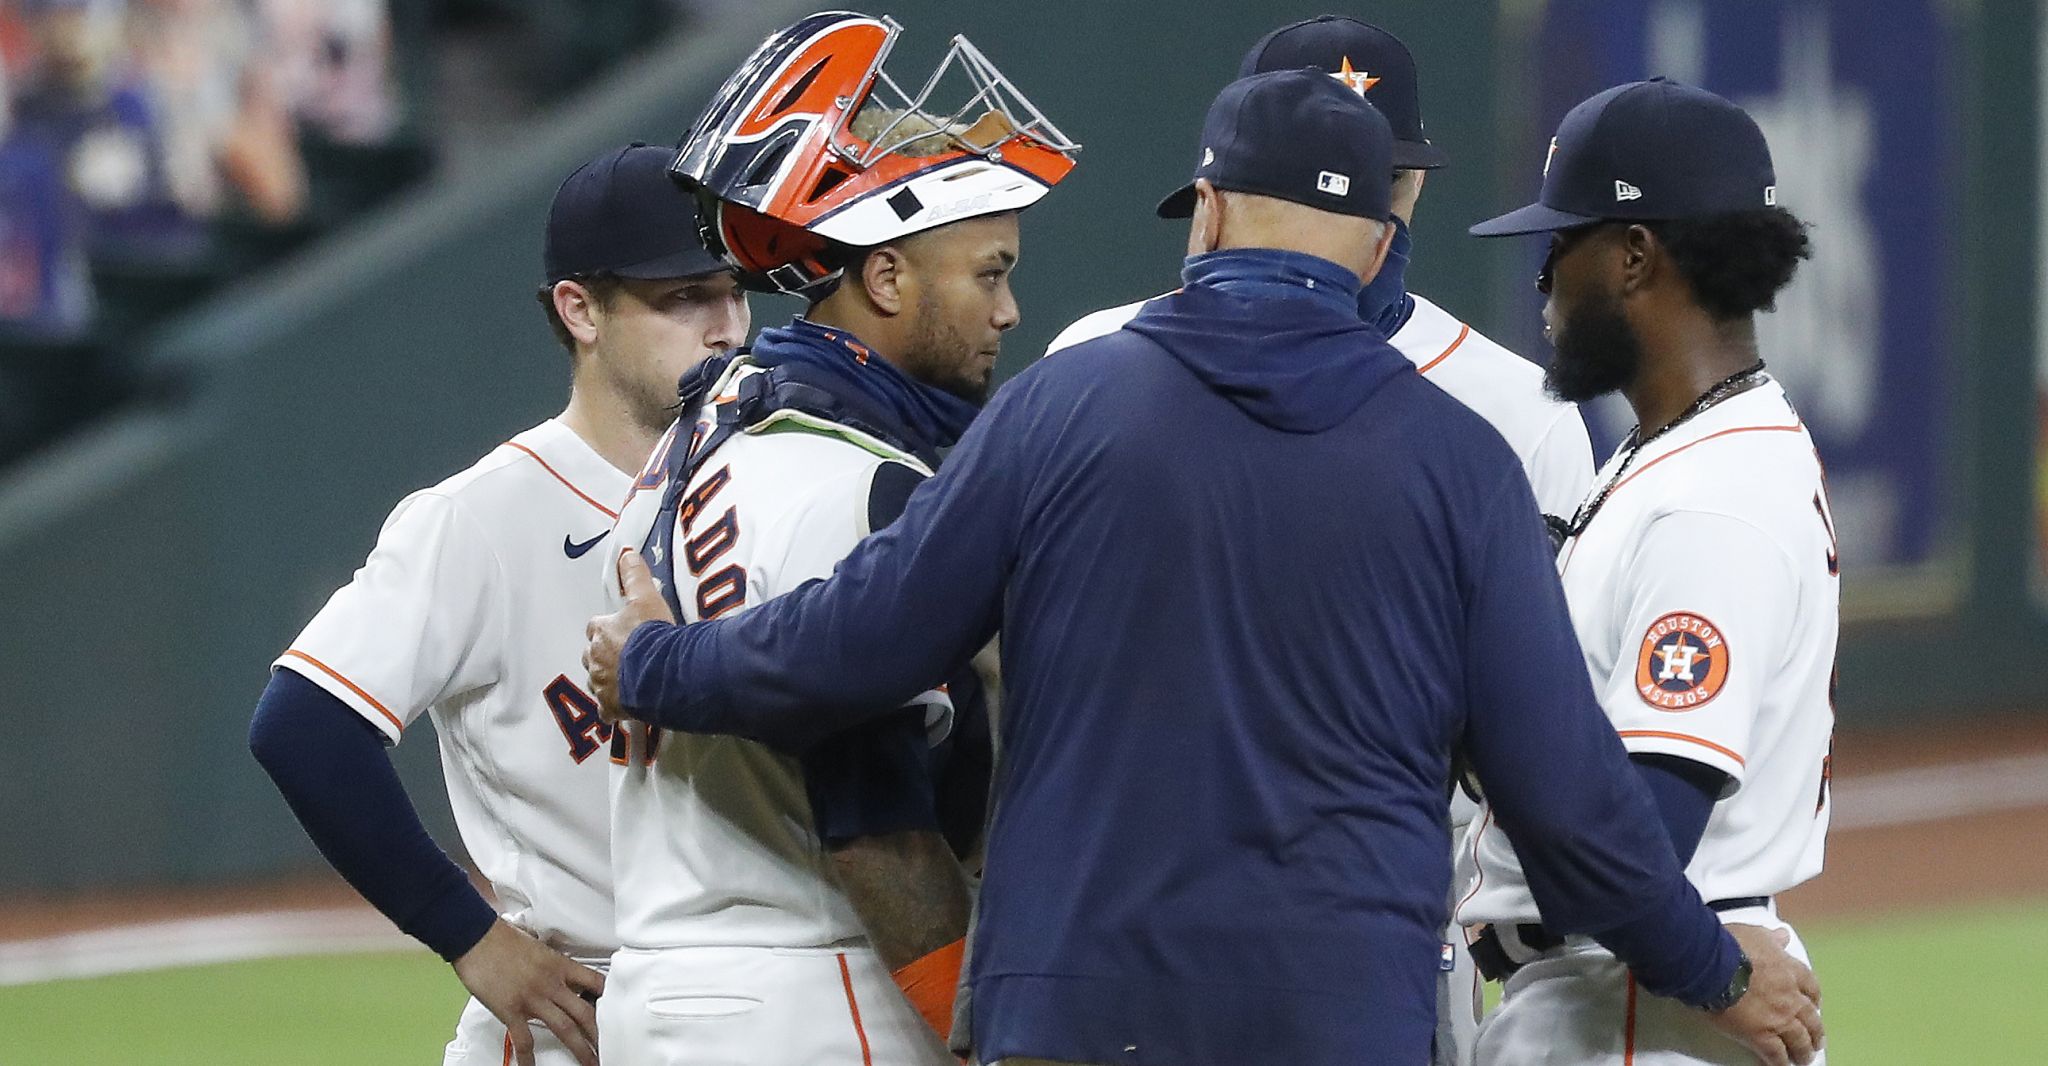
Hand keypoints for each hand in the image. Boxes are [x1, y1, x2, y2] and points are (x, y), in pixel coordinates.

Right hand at [452, 919, 605, 1065]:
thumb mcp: (537, 944)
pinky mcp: (512, 1011)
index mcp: (560, 965)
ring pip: (566, 1029)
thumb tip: (553, 965)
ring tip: (590, 1062)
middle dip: (600, 1034)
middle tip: (609, 1047)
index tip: (616, 1010)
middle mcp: (552, 983)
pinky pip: (525, 1040)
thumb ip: (549, 959)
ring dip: (581, 1049)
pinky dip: (528, 1058)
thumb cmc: (502, 938)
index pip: (595, 981)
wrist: (477, 937)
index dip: (609, 997)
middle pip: (586, 1013)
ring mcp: (533, 999)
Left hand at [584, 549, 675, 724]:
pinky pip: (607, 709)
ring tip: (629, 679)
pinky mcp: (611, 707)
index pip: (596, 626)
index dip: (608, 628)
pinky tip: (626, 706)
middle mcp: (595, 658)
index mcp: (600, 631)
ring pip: (597, 681)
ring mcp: (601, 685)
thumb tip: (626, 553)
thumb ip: (635, 576)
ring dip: (609, 679)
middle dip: (604, 655)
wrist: (661, 671)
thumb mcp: (647, 597)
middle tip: (627, 655)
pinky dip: (614, 708)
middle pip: (592, 654)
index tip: (622, 629)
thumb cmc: (652, 633)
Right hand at [1706, 924, 1823, 1065]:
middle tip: (1816, 1039)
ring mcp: (1778, 1018)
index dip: (1814, 998)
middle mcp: (1790, 996)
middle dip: (1815, 1031)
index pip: (1810, 986)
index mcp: (1789, 970)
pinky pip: (1776, 1054)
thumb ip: (1771, 938)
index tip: (1814, 1004)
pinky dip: (1780, 1062)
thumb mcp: (1754, 933)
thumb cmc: (1729, 944)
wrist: (1712, 963)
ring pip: (1798, 1039)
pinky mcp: (1760, 1035)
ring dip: (1803, 1050)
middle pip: (1810, 1018)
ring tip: (1804, 1057)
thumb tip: (1782, 936)